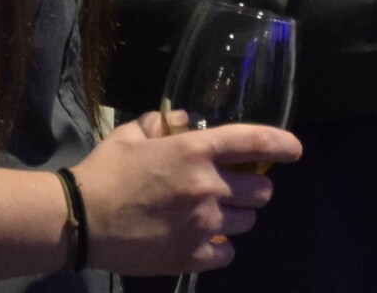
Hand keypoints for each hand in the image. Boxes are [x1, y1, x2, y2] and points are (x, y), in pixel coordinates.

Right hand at [70, 112, 301, 276]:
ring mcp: (203, 225)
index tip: (295, 150)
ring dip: (236, 218)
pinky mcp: (193, 256)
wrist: (81, 221)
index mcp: (195, 152)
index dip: (281, 144)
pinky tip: (202, 241)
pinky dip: (219, 248)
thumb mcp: (132, 135)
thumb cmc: (105, 172)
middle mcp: (207, 187)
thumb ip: (162, 123)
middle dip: (252, 189)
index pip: (254, 143)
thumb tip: (183, 120)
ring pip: (246, 223)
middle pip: (260, 192)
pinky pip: (227, 253)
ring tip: (213, 216)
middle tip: (233, 190)